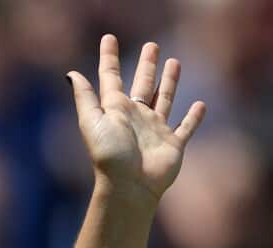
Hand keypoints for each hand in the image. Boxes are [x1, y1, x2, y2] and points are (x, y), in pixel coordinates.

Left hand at [68, 35, 206, 204]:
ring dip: (169, 82)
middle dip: (147, 65)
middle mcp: (136, 117)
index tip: (108, 38)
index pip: (111, 77)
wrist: (130, 185)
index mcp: (115, 109)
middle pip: (142, 84)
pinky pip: (186, 127)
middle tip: (152, 45)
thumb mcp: (92, 121)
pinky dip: (194, 117)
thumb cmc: (109, 154)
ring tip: (174, 61)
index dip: (109, 58)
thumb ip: (86, 97)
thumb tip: (71, 73)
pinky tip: (200, 105)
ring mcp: (155, 130)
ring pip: (165, 99)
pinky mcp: (173, 144)